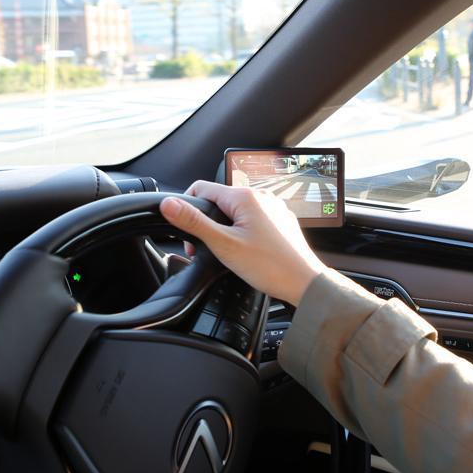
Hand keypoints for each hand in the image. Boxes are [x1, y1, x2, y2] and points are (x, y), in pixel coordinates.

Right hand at [160, 181, 325, 305]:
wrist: (304, 283)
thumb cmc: (270, 266)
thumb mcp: (224, 245)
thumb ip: (194, 222)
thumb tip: (169, 204)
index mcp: (245, 196)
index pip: (201, 188)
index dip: (187, 209)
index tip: (187, 234)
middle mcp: (260, 196)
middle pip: (218, 201)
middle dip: (206, 223)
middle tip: (205, 250)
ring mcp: (272, 208)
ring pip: (235, 212)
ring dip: (224, 229)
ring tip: (227, 253)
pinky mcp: (279, 221)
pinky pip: (252, 220)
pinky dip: (241, 232)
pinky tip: (246, 252)